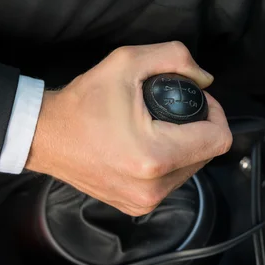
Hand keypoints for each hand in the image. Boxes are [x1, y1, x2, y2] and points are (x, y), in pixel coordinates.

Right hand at [26, 42, 232, 215]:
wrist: (46, 137)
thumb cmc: (82, 103)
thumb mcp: (127, 62)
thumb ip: (175, 58)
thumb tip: (205, 78)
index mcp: (155, 156)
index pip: (218, 139)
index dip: (215, 113)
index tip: (197, 99)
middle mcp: (154, 187)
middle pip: (207, 154)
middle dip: (199, 128)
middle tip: (174, 109)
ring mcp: (145, 201)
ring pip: (191, 169)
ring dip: (186, 145)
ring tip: (159, 126)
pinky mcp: (137, 206)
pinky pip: (171, 181)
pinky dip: (169, 161)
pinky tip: (149, 145)